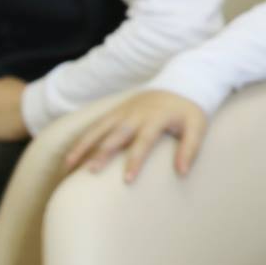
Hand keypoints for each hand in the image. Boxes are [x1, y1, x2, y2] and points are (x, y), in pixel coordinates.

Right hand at [63, 90, 208, 181]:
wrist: (179, 84)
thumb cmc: (188, 112)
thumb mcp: (197, 127)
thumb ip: (190, 149)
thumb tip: (182, 173)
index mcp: (156, 118)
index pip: (144, 141)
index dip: (135, 161)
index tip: (126, 180)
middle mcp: (135, 114)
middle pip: (116, 135)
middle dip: (102, 153)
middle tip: (90, 172)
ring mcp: (122, 112)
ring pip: (99, 129)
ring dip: (83, 146)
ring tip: (68, 165)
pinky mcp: (115, 112)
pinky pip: (95, 126)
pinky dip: (81, 140)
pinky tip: (70, 157)